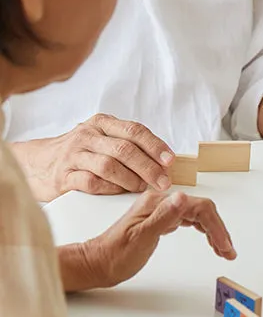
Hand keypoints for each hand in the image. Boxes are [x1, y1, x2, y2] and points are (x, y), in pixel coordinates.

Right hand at [14, 113, 172, 200]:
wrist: (37, 163)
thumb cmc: (80, 153)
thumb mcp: (102, 139)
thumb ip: (128, 144)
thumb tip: (164, 161)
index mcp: (101, 123)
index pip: (134, 130)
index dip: (155, 146)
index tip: (170, 160)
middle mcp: (87, 136)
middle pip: (124, 149)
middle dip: (148, 167)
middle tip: (163, 182)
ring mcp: (73, 155)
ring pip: (109, 165)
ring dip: (131, 179)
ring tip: (142, 188)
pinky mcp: (63, 177)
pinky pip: (92, 183)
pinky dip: (111, 188)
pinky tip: (120, 192)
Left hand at [72, 190, 235, 290]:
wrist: (96, 264)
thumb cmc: (115, 255)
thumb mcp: (141, 237)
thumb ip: (164, 217)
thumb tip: (184, 198)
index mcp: (159, 201)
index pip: (200, 207)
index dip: (216, 227)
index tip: (224, 247)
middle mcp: (162, 202)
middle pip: (202, 210)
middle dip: (219, 231)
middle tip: (228, 251)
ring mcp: (161, 210)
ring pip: (197, 216)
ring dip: (213, 232)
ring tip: (223, 250)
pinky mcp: (160, 220)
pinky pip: (189, 221)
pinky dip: (202, 231)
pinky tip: (207, 239)